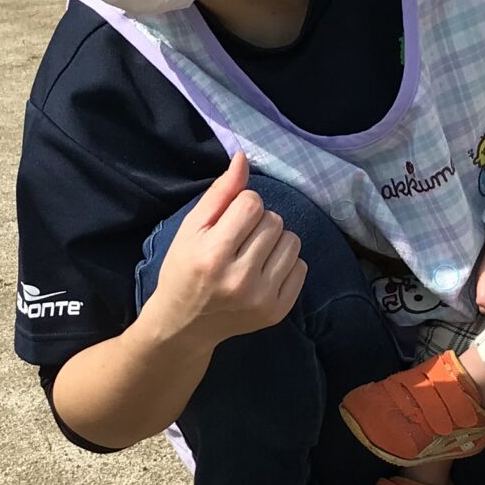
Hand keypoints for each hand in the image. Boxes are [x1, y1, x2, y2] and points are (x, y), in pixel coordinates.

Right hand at [147, 151, 306, 343]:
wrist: (184, 326)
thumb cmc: (184, 270)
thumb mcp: (191, 229)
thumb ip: (220, 194)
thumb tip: (243, 158)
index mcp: (213, 255)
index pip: (252, 203)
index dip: (241, 206)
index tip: (228, 222)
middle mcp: (240, 279)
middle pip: (274, 220)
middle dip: (258, 223)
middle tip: (238, 241)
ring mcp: (262, 298)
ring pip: (292, 241)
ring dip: (275, 241)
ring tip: (252, 255)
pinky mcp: (278, 311)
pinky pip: (301, 267)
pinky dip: (284, 264)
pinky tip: (262, 272)